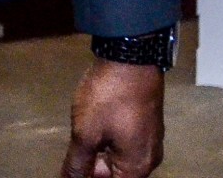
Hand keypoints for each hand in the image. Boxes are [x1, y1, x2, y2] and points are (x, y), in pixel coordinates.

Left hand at [61, 58, 164, 177]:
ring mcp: (150, 140)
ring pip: (119, 159)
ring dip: (98, 155)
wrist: (131, 56)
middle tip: (73, 153)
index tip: (72, 166)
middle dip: (92, 167)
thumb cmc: (109, 97)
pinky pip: (126, 144)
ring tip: (81, 137)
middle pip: (115, 175)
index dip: (87, 177)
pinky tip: (93, 127)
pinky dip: (108, 142)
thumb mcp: (86, 133)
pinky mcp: (147, 124)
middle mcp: (149, 159)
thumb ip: (77, 164)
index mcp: (137, 167)